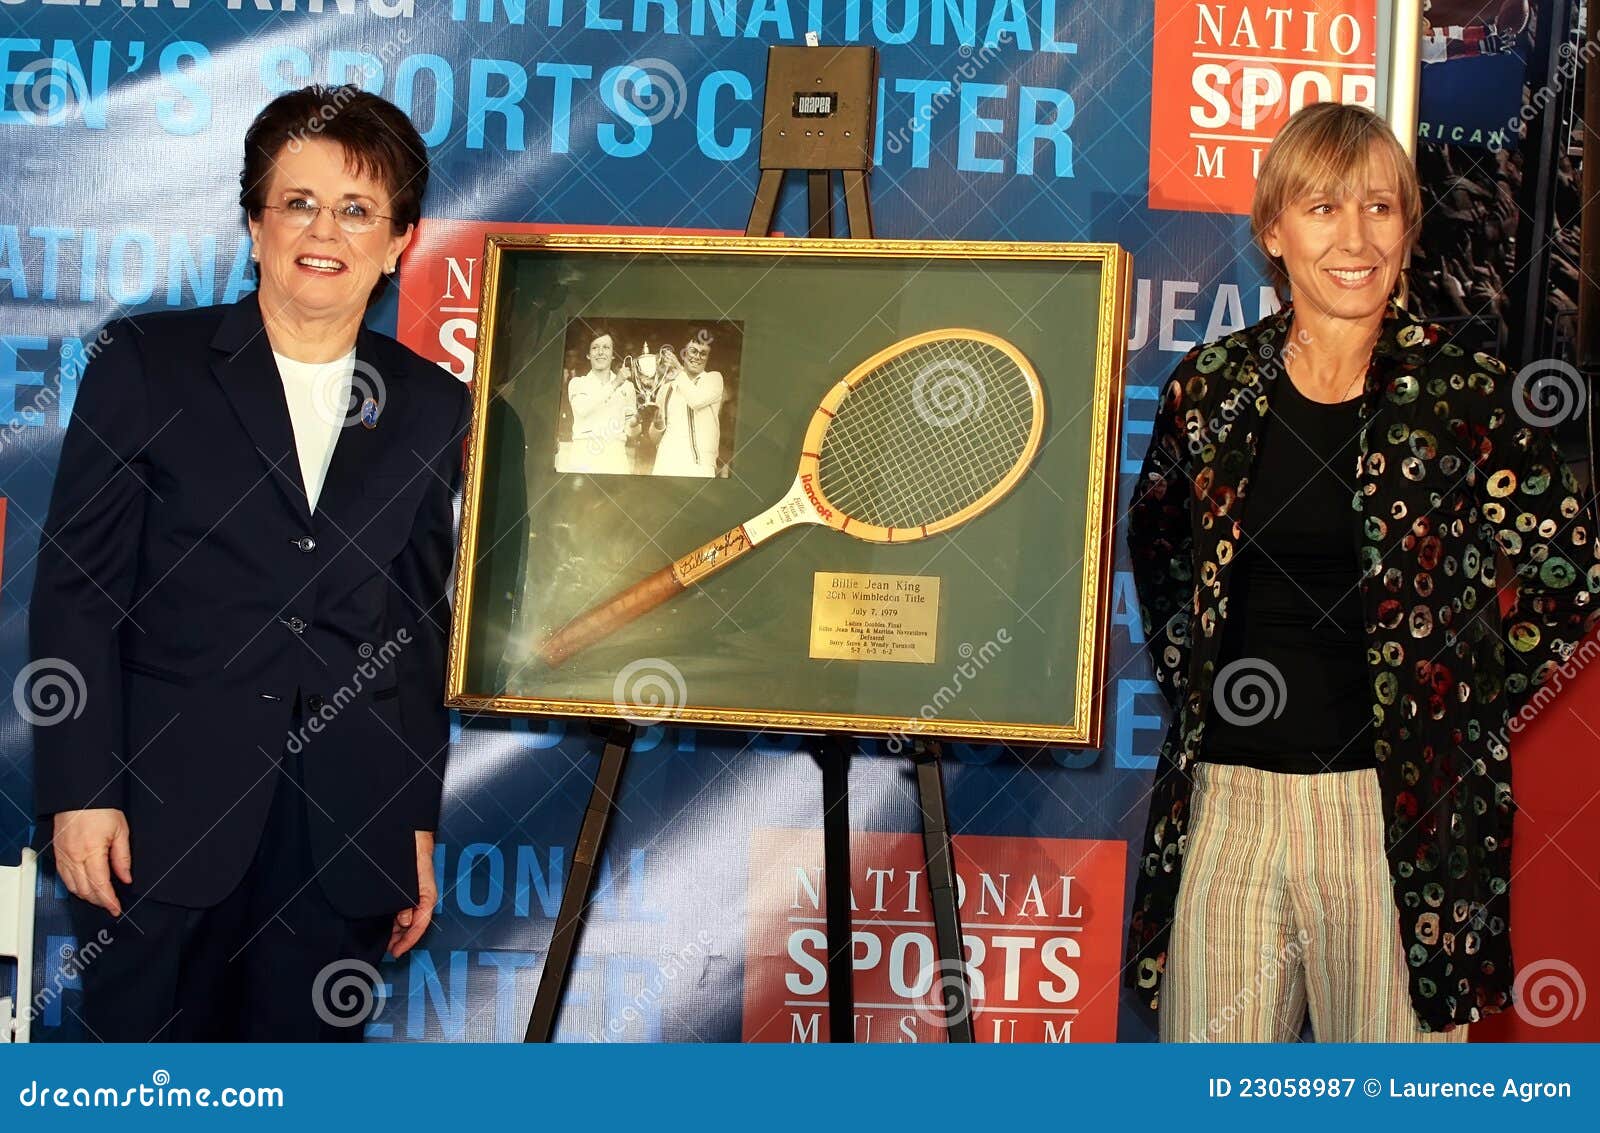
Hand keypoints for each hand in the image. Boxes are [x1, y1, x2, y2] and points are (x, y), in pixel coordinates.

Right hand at [52, 808, 131, 916]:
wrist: (79, 797)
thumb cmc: (101, 809)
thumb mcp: (121, 831)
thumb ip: (123, 858)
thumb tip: (126, 878)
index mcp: (92, 852)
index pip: (100, 885)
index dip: (109, 900)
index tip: (116, 908)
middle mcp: (74, 857)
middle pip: (85, 890)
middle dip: (99, 901)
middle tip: (111, 905)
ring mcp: (63, 857)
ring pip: (72, 887)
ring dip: (86, 896)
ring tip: (100, 899)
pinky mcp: (57, 854)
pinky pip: (64, 878)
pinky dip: (74, 887)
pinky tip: (84, 888)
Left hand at [388, 830, 436, 957]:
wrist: (406, 822)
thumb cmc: (409, 840)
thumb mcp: (407, 871)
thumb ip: (406, 897)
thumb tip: (404, 919)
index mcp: (426, 887)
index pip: (423, 919)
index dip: (411, 938)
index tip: (398, 950)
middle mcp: (421, 888)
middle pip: (416, 920)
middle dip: (403, 937)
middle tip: (389, 949)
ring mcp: (414, 886)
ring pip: (410, 913)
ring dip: (399, 928)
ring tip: (386, 939)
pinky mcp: (405, 882)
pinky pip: (404, 904)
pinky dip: (396, 915)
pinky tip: (387, 920)